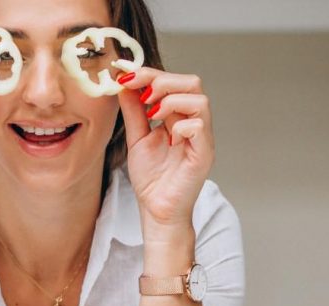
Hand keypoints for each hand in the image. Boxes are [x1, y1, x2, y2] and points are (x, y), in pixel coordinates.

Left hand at [115, 68, 214, 238]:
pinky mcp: (204, 154)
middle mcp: (193, 123)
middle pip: (192, 83)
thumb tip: (124, 82)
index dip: (149, 73)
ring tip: (151, 113)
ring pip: (200, 100)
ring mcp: (201, 138)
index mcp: (178, 116)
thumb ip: (133, 111)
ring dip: (171, 100)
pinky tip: (166, 135)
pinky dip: (181, 124)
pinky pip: (200, 126)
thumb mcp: (136, 137)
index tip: (124, 74)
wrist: (156, 210)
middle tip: (141, 94)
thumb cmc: (152, 178)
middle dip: (163, 80)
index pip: (172, 82)